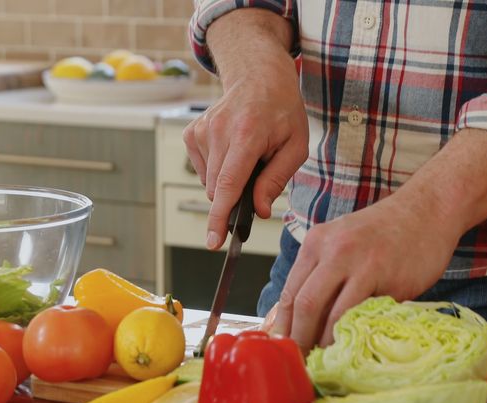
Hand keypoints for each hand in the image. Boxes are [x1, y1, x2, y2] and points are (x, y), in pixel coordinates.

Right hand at [182, 10, 307, 249]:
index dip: (220, 216)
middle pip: (218, 188)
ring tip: (247, 155)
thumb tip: (259, 211)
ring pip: (210, 182)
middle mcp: (218, 131)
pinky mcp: (191, 133)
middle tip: (257, 182)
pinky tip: (232, 151)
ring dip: (228, 182)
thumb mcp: (295, 145)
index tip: (213, 242)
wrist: (257, 76)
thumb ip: (276, 180)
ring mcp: (201, 131)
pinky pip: (203, 170)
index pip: (228, 183)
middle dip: (234, 199)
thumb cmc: (281, 111)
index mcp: (247, 134)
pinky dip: (218, 170)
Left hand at [270, 195, 463, 352]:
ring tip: (325, 361)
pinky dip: (354, 335)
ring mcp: (363, 265)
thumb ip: (321, 272)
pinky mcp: (391, 280)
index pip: (290, 292)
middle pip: (304, 305)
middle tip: (300, 362)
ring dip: (325, 343)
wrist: (428, 210)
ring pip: (332, 314)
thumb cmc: (383, 232)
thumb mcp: (341, 241)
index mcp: (316, 243)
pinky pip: (365, 315)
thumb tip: (300, 318)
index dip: (284, 326)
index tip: (283, 348)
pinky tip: (352, 347)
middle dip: (299, 339)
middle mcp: (335, 251)